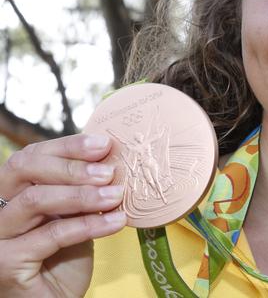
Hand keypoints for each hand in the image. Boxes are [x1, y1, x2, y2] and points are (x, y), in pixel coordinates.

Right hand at [0, 133, 126, 296]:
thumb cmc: (64, 259)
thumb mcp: (74, 215)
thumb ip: (82, 188)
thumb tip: (111, 157)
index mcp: (10, 193)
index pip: (31, 156)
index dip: (67, 146)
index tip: (104, 144)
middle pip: (23, 169)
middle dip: (71, 165)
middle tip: (109, 171)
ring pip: (34, 200)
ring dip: (82, 194)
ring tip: (116, 196)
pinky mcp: (6, 263)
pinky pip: (51, 235)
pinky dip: (89, 225)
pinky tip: (116, 221)